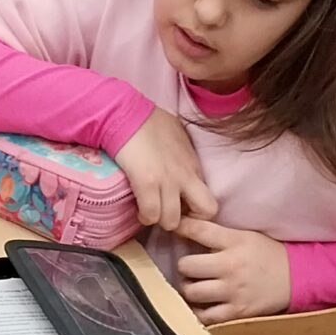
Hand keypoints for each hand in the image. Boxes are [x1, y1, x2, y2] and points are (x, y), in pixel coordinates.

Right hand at [115, 110, 217, 233]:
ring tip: (150, 211)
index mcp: (193, 165)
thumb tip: (181, 163)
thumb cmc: (148, 121)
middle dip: (188, 220)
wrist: (126, 114)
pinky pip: (151, 214)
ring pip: (172, 220)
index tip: (180, 208)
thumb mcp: (178, 137)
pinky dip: (144, 216)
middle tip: (170, 215)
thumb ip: (184, 155)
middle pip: (206, 211)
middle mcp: (186, 174)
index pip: (209, 200)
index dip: (195, 210)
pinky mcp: (147, 182)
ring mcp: (168, 180)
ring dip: (160, 219)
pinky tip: (138, 208)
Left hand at [175, 223, 290, 322]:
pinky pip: (205, 316)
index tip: (175, 229)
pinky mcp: (237, 311)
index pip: (198, 230)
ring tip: (195, 286)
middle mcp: (231, 266)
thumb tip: (186, 227)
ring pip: (191, 292)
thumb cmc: (267, 254)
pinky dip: (199, 311)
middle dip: (184, 266)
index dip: (181, 228)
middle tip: (190, 268)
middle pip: (186, 266)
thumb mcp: (245, 236)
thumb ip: (217, 234)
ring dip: (189, 289)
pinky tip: (202, 304)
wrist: (297, 277)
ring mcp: (233, 291)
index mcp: (234, 241)